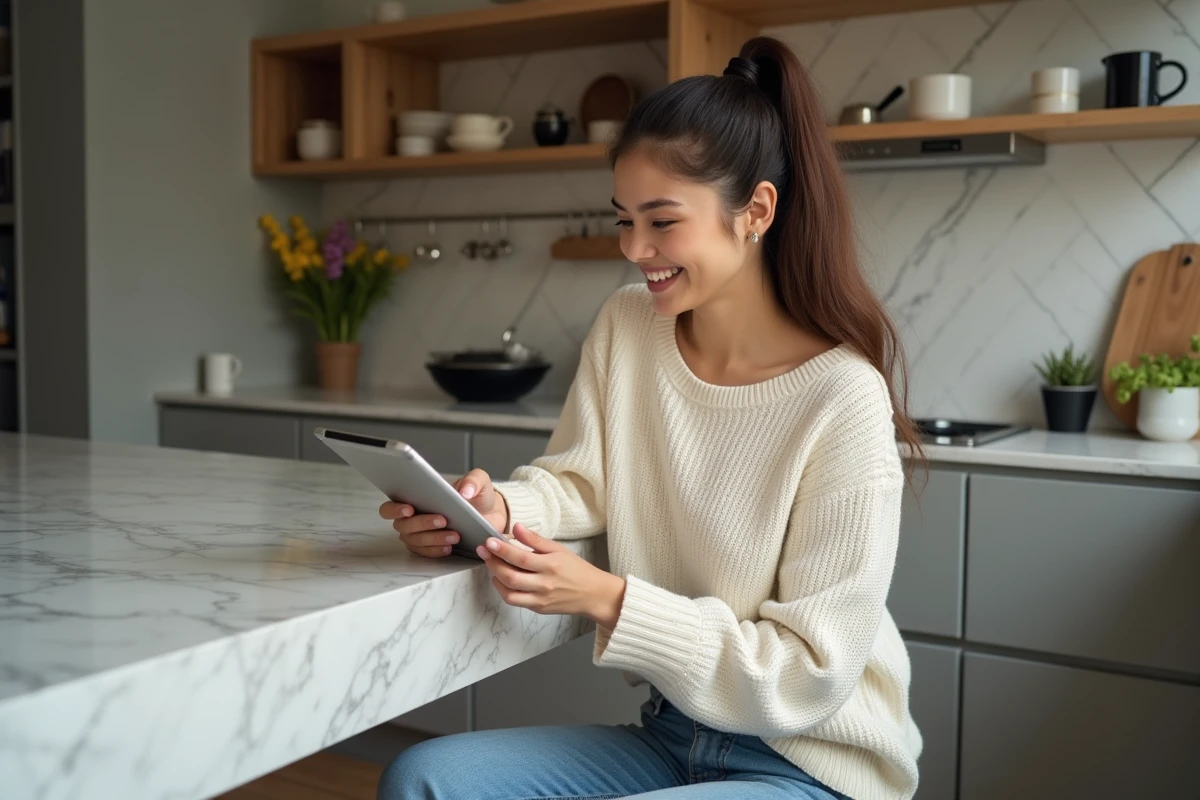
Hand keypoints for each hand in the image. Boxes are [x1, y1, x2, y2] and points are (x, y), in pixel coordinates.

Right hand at [379, 468, 508, 558]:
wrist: (490, 514)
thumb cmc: (476, 496)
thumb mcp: (479, 481)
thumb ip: (473, 480)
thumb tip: (464, 492)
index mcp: (414, 498)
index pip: (390, 507)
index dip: (394, 509)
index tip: (409, 509)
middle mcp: (411, 518)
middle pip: (403, 525)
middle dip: (422, 523)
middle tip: (442, 520)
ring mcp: (418, 535)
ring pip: (415, 540)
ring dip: (433, 538)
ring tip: (454, 535)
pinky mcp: (428, 549)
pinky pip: (426, 553)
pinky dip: (436, 550)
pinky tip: (449, 546)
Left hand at [478, 523, 625, 627]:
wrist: (593, 594)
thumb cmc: (577, 569)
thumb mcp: (559, 549)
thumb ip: (535, 540)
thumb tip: (516, 528)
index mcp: (551, 565)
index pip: (521, 558)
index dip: (503, 550)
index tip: (489, 541)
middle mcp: (545, 584)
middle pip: (511, 576)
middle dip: (493, 563)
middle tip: (483, 551)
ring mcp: (540, 599)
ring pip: (510, 593)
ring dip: (496, 578)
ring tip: (491, 565)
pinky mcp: (538, 608)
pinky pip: (515, 601)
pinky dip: (504, 590)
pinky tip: (501, 579)